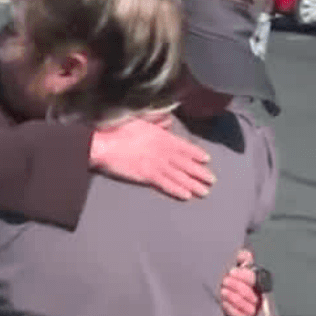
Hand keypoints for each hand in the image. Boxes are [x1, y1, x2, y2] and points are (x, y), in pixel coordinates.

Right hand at [89, 114, 214, 199]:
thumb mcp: (140, 119)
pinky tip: (186, 196)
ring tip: (204, 191)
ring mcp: (156, 164)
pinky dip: (176, 190)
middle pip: (185, 163)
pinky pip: (165, 184)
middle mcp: (163, 151)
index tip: (207, 159)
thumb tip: (168, 121)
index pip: (184, 146)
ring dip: (192, 184)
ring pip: (179, 176)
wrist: (104, 143)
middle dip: (199, 172)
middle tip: (212, 180)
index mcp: (162, 136)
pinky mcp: (147, 176)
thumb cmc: (118, 129)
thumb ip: (156, 121)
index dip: (196, 154)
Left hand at [220, 248, 263, 315]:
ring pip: (244, 304)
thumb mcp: (241, 269)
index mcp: (260, 283)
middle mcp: (259, 297)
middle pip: (248, 291)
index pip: (254, 278)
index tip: (231, 272)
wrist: (233, 303)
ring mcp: (253, 309)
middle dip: (235, 285)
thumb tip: (244, 254)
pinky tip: (224, 302)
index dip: (243, 275)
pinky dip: (231, 309)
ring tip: (223, 291)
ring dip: (232, 296)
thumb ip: (244, 260)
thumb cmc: (238, 283)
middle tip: (225, 281)